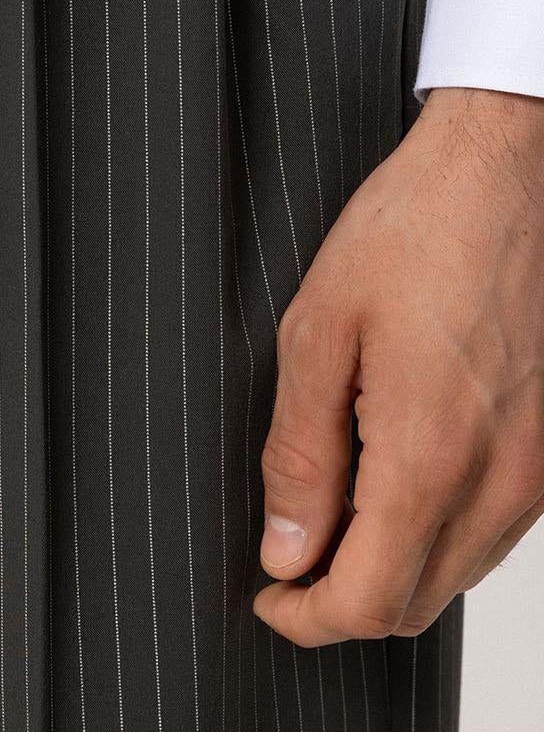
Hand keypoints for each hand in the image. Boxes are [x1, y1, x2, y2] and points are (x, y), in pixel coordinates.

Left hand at [252, 84, 543, 645]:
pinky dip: (439, 533)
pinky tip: (395, 482)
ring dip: (394, 569)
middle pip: (416, 603)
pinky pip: (493, 528)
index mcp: (430, 455)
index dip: (307, 616)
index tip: (269, 595)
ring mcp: (536, 467)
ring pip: (458, 572)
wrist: (502, 171)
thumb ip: (300, 453)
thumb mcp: (319, 329)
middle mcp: (498, 478)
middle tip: (289, 558)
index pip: (370, 600)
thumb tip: (287, 548)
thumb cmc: (412, 230)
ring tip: (333, 516)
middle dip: (344, 601)